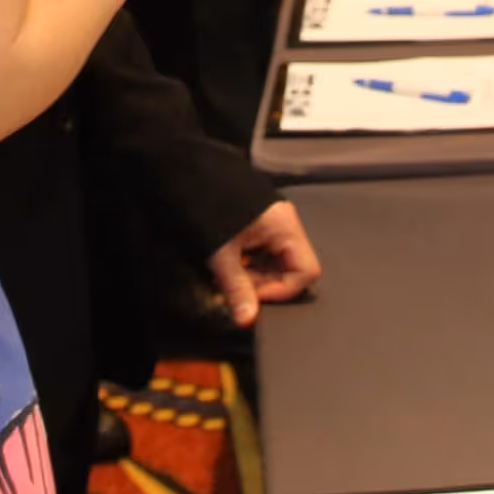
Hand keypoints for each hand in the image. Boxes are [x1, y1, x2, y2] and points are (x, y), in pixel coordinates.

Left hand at [203, 200, 321, 324]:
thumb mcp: (222, 253)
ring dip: (255, 275)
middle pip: (292, 268)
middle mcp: (284, 222)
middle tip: (238, 287)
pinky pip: (262, 251)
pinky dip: (248, 263)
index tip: (255, 297)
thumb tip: (247, 317)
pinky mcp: (256, 222)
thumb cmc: (206, 202)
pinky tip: (228, 263)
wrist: (187, 176)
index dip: (281, 290)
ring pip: (275, 261)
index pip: (306, 271)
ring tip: (229, 274)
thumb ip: (237, 288)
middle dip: (265, 284)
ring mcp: (271, 221)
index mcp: (286, 225)